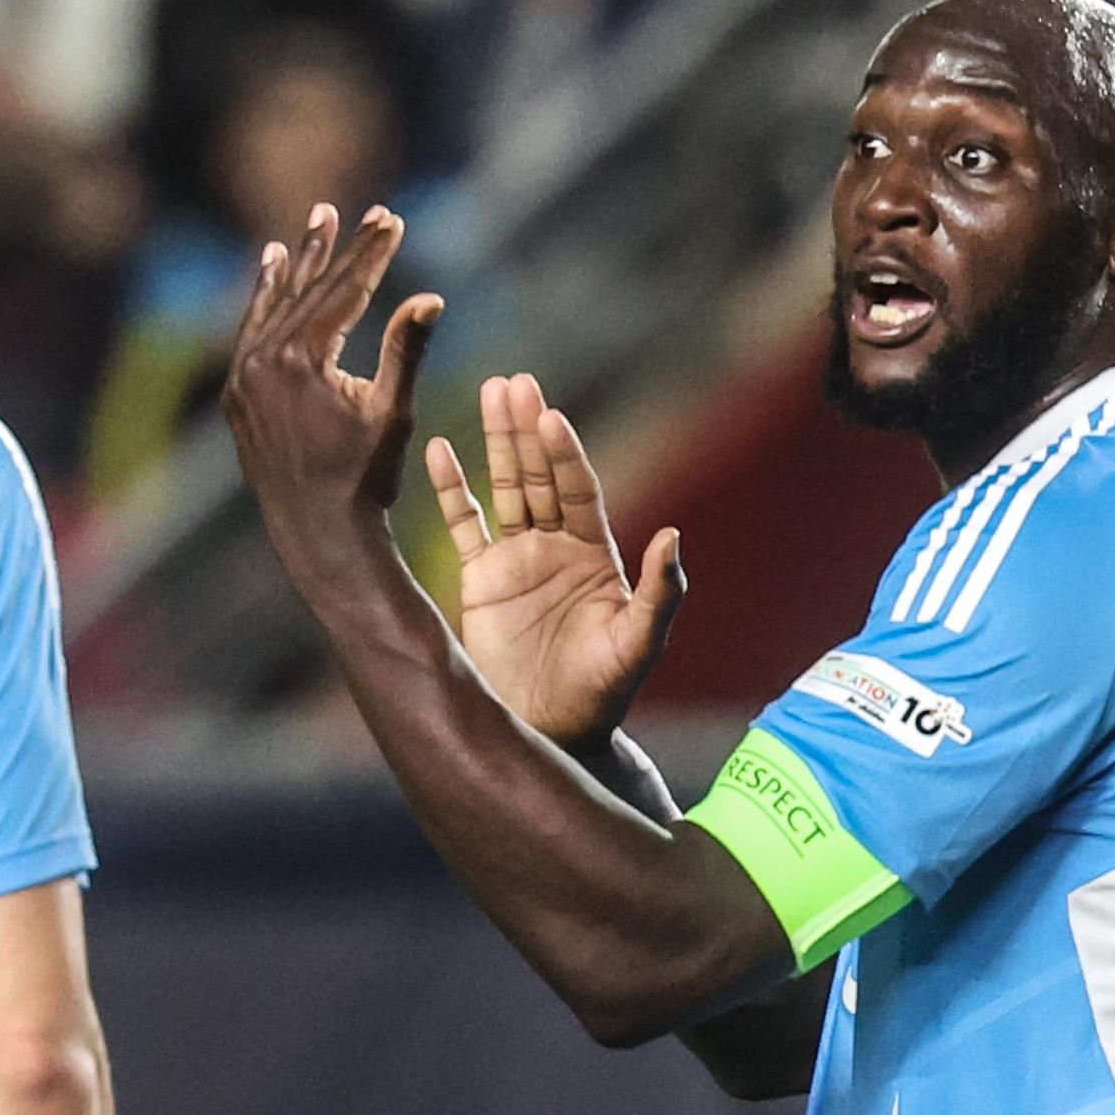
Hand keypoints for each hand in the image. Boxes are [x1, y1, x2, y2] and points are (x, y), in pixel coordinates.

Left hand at [222, 203, 441, 581]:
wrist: (316, 530)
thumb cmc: (364, 475)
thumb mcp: (392, 412)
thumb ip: (404, 350)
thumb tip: (428, 298)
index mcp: (300, 359)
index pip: (343, 291)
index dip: (371, 253)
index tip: (391, 219)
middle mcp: (261, 360)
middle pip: (307, 291)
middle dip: (338, 251)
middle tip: (359, 213)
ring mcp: (242, 375)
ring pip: (274, 307)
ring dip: (297, 266)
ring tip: (312, 227)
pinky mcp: (236, 392)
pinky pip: (252, 332)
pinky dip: (266, 301)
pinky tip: (273, 271)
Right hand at [424, 373, 685, 751]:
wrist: (551, 730)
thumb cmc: (602, 691)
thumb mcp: (639, 643)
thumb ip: (660, 592)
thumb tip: (674, 535)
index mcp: (595, 554)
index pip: (578, 490)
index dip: (564, 454)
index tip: (550, 416)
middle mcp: (556, 546)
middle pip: (540, 475)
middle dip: (527, 430)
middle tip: (514, 383)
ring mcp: (517, 559)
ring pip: (505, 487)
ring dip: (496, 442)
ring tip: (490, 391)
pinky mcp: (481, 579)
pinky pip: (464, 523)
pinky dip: (451, 487)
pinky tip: (440, 449)